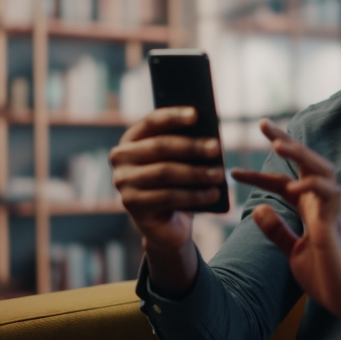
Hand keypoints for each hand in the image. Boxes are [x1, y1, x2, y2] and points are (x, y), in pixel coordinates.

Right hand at [109, 106, 223, 291]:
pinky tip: (213, 194)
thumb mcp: (182, 162)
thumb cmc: (178, 184)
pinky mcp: (132, 206)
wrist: (168, 224)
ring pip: (164, 173)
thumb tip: (207, 136)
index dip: (173, 116)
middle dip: (191, 147)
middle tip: (216, 147)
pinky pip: (167, 197)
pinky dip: (194, 195)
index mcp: (131, 140)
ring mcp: (123, 183)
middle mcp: (121, 159)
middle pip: (159, 147)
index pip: (151, 122)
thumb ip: (187, 146)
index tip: (196, 114)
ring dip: (196, 173)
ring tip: (219, 174)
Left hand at [231, 119, 340, 339]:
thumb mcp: (293, 251)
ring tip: (276, 145)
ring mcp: (331, 213)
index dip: (261, 175)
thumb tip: (256, 208)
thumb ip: (277, 230)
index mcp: (311, 210)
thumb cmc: (327, 277)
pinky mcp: (335, 226)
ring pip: (321, 170)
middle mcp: (322, 205)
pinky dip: (313, 186)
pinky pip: (330, 196)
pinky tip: (294, 185)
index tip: (234, 171)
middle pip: (306, 163)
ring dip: (300, 155)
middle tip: (262, 122)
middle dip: (286, 141)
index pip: (284, 182)